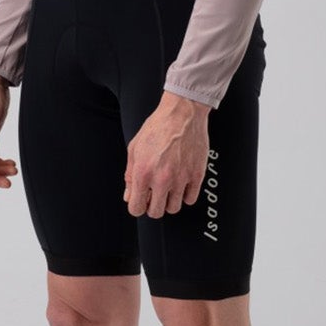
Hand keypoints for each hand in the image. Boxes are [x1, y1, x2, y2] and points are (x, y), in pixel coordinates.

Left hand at [123, 93, 209, 217]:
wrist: (182, 113)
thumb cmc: (158, 126)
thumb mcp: (134, 148)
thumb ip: (130, 175)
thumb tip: (129, 194)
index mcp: (143, 172)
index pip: (136, 208)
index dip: (137, 206)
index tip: (141, 200)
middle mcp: (162, 179)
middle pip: (156, 212)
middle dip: (153, 206)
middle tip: (154, 194)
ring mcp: (181, 178)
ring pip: (174, 208)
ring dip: (169, 201)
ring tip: (168, 188)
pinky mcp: (197, 175)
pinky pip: (191, 199)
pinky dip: (185, 195)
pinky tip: (181, 184)